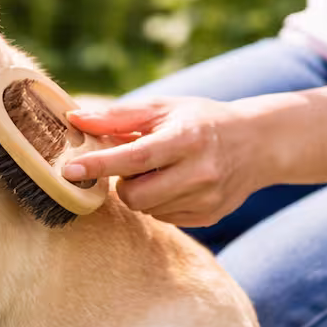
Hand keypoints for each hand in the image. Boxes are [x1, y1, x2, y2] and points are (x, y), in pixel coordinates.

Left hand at [62, 97, 273, 227]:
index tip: (69, 170)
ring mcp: (206, 199)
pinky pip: (163, 218)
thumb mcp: (164, 108)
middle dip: (122, 181)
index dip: (99, 165)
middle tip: (134, 162)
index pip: (134, 158)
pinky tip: (175, 183)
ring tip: (161, 170)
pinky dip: (159, 202)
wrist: (257, 143)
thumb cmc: (201, 120)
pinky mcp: (209, 217)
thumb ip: (118, 116)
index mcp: (186, 139)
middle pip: (135, 194)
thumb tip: (75, 118)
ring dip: (141, 192)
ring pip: (147, 209)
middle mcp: (200, 172)